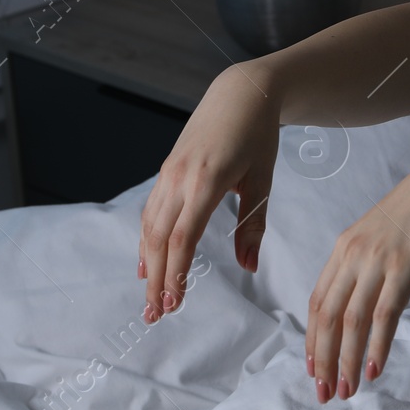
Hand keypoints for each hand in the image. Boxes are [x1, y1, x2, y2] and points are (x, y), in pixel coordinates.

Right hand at [139, 64, 279, 322]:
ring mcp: (169, 173)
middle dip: (156, 280)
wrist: (240, 93)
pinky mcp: (167, 170)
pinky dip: (147, 239)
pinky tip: (147, 262)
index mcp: (206, 181)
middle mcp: (179, 178)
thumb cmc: (258, 136)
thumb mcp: (263, 181)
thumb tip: (249, 267)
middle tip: (156, 316)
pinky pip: (152, 211)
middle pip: (159, 238)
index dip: (176, 273)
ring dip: (148, 264)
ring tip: (150, 298)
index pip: (183, 237)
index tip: (174, 303)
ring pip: (149, 226)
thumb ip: (253, 225)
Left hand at [306, 142, 409, 403]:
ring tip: (347, 390)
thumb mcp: (383, 235)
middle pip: (329, 316)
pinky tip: (373, 369)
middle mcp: (354, 254)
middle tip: (324, 393)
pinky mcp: (406, 266)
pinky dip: (377, 346)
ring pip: (352, 321)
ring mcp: (379, 260)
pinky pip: (385, 314)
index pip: (318, 301)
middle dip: (324, 360)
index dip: (312, 339)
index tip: (313, 369)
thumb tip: (364, 301)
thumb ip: (368, 264)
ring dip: (347, 361)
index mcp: (344, 247)